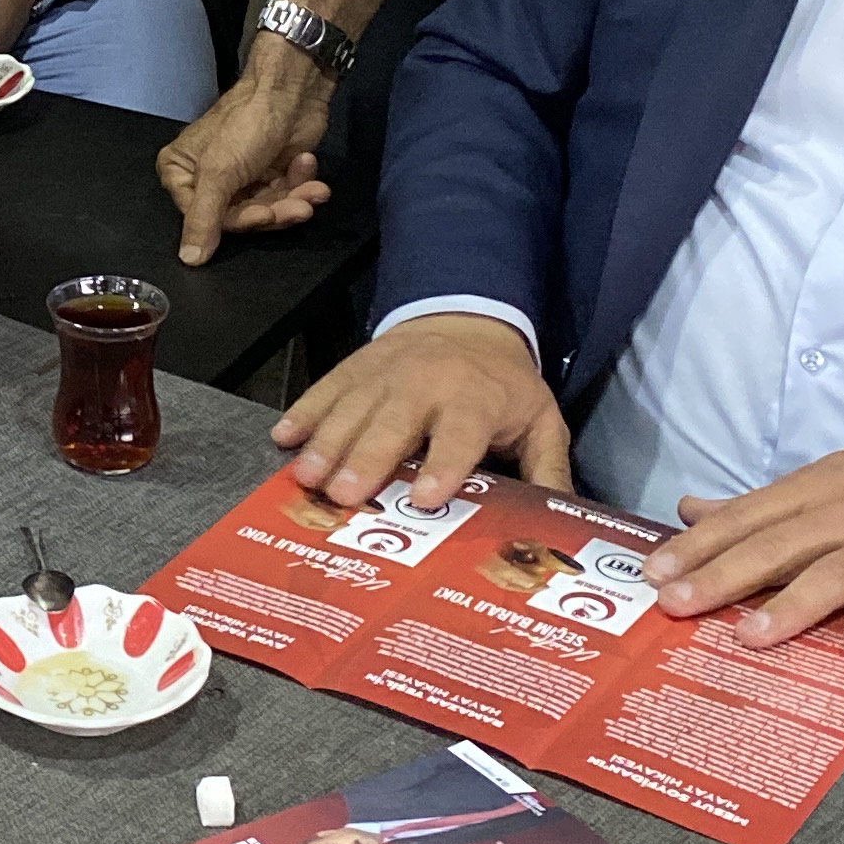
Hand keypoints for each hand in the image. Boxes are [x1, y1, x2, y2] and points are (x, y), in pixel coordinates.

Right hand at [155, 42, 334, 264]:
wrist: (292, 89)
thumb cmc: (248, 121)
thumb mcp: (218, 173)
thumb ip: (203, 219)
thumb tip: (190, 259)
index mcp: (181, 172)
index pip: (204, 219)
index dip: (238, 221)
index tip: (262, 215)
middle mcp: (209, 177)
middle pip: (240, 217)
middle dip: (274, 211)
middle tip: (296, 207)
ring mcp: (243, 176)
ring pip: (268, 209)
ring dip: (294, 201)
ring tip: (311, 191)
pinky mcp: (272, 172)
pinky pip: (286, 195)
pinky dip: (302, 185)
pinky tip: (307, 166)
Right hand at [270, 312, 567, 506]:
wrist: (467, 320)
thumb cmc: (502, 386)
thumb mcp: (540, 421)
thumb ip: (547, 471)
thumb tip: (559, 523)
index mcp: (475, 399)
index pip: (459, 433)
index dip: (443, 465)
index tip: (425, 498)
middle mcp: (426, 383)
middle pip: (393, 423)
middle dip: (367, 459)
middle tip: (345, 495)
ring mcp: (385, 373)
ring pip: (352, 408)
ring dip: (328, 442)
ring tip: (308, 476)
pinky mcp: (355, 367)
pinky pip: (326, 389)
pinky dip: (304, 412)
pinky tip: (284, 437)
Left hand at [644, 437, 843, 653]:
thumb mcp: (825, 482)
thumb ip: (758, 504)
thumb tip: (691, 510)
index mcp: (815, 489)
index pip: (747, 517)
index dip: (700, 545)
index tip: (656, 573)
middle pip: (779, 545)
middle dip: (724, 575)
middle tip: (677, 605)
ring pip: (837, 573)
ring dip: (793, 605)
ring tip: (750, 636)